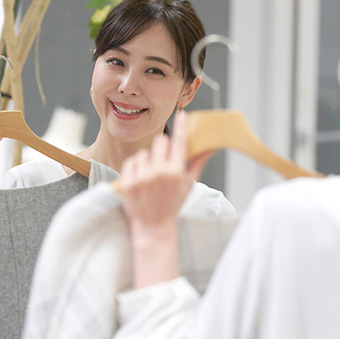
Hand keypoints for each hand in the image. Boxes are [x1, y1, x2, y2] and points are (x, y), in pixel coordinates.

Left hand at [116, 112, 213, 230]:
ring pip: (144, 152)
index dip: (181, 126)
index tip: (182, 114)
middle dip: (162, 148)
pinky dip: (135, 167)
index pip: (179, 142)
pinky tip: (141, 178)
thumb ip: (198, 162)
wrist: (153, 226)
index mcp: (175, 173)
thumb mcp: (189, 184)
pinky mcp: (127, 181)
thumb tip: (211, 147)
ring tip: (151, 176)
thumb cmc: (172, 205)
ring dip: (148, 160)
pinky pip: (131, 161)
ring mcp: (141, 177)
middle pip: (160, 142)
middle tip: (163, 160)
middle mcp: (158, 173)